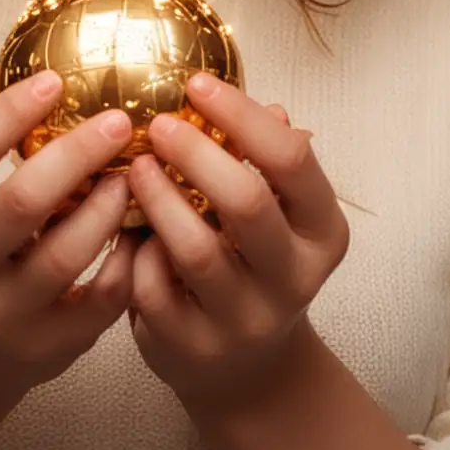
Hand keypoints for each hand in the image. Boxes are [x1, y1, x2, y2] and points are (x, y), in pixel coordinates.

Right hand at [0, 66, 140, 416]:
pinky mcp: (42, 351)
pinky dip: (126, 262)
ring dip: (106, 208)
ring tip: (133, 174)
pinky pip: (98, 302)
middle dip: (76, 154)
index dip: (9, 112)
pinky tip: (140, 229)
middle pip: (20, 202)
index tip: (55, 79)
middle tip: (119, 120)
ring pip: (63, 256)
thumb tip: (2, 65)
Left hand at [123, 73, 349, 414]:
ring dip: (158, 199)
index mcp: (321, 231)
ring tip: (135, 168)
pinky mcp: (195, 350)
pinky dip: (136, 254)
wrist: (248, 367)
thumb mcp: (276, 211)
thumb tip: (265, 104)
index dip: (242, 115)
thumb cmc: (252, 259)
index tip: (196, 82)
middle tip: (157, 124)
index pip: (292, 159)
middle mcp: (294, 279)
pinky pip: (155, 292)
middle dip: (195, 153)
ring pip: (197, 251)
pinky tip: (127, 228)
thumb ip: (265, 158)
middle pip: (246, 203)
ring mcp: (245, 321)